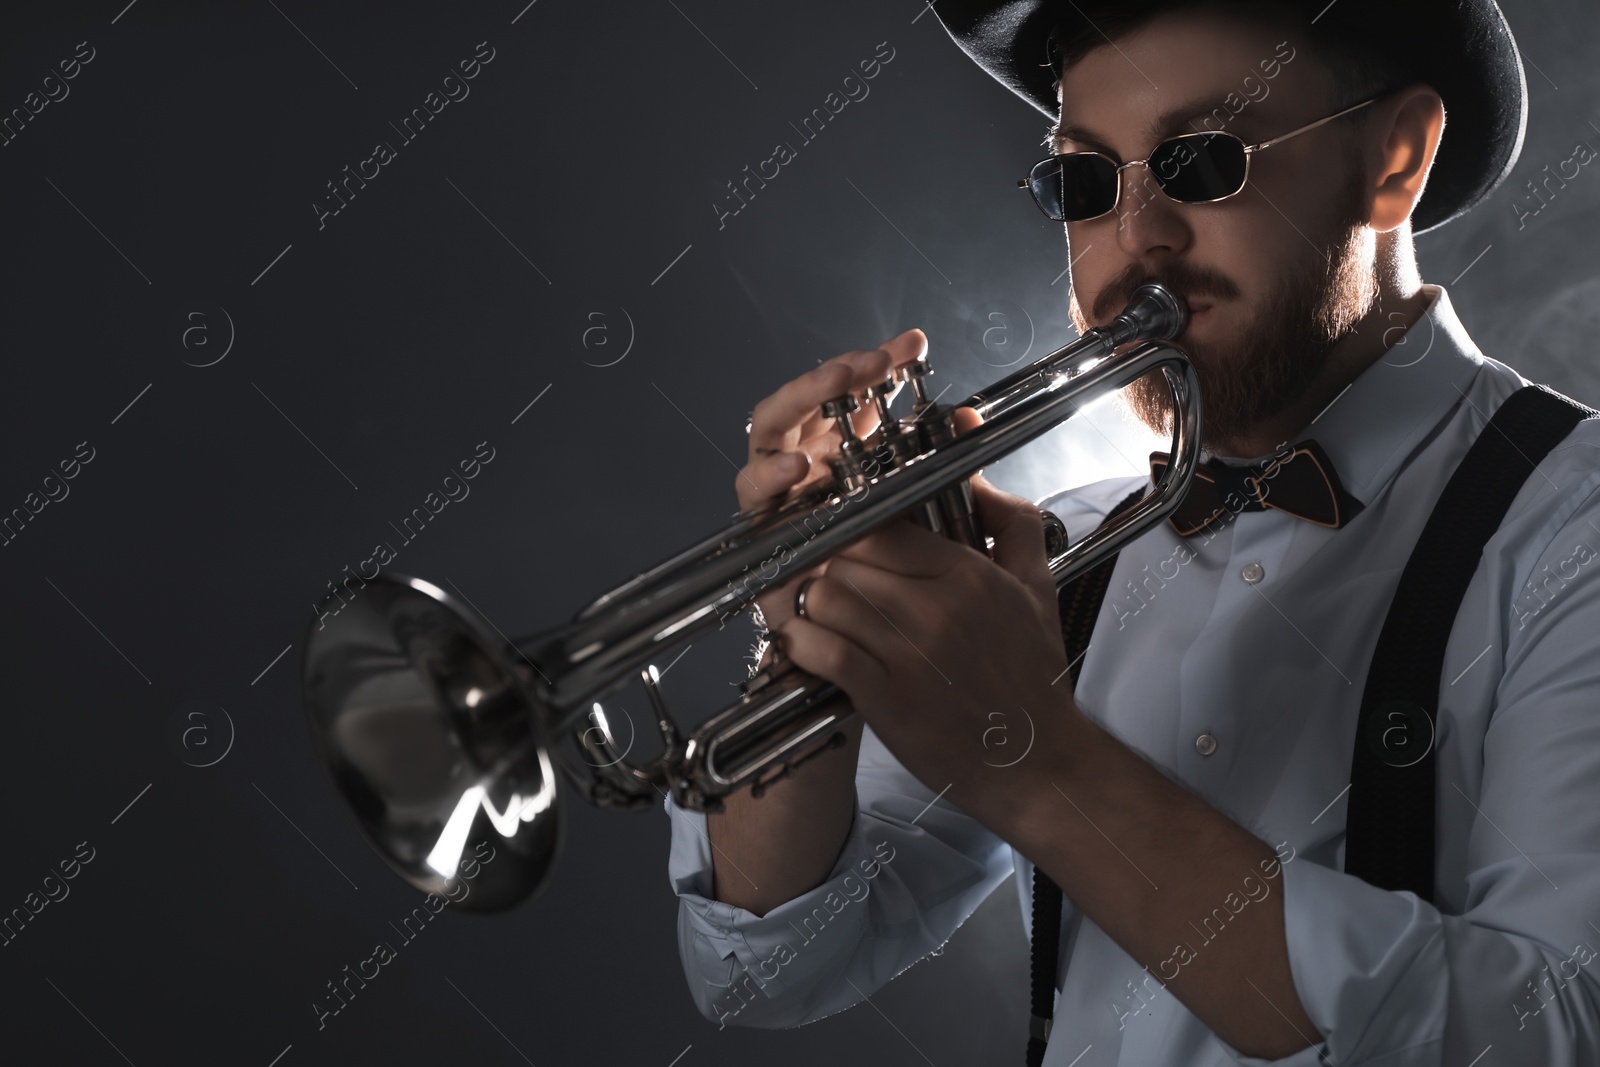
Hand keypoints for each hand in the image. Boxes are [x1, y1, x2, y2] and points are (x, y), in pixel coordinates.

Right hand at [736, 328, 926, 643]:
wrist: (865, 638)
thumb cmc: (887, 569)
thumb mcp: (923, 508)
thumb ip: (939, 460)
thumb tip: (967, 415)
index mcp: (839, 450)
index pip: (852, 392)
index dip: (879, 363)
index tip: (913, 346)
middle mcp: (803, 465)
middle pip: (801, 405)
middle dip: (829, 376)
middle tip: (866, 365)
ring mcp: (779, 494)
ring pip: (770, 435)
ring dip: (796, 404)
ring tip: (830, 387)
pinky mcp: (761, 528)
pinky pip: (754, 494)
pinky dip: (770, 475)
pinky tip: (796, 467)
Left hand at [773, 459, 1077, 818]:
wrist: (1038, 762)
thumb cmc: (1031, 678)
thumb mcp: (1038, 588)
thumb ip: (1014, 525)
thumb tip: (980, 483)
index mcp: (969, 574)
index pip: (882, 526)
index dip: (854, 532)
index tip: (845, 545)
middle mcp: (937, 607)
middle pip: (846, 558)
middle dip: (828, 567)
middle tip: (826, 582)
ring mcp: (909, 653)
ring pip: (825, 598)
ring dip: (810, 605)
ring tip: (814, 614)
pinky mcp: (886, 697)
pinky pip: (821, 650)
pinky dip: (802, 644)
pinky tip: (806, 645)